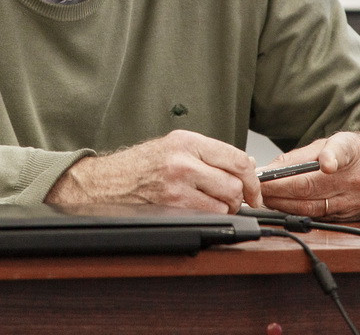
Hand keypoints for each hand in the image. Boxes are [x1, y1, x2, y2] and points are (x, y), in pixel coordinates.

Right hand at [45, 129, 262, 213]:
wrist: (105, 183)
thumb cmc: (137, 166)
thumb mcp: (173, 146)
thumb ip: (207, 154)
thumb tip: (245, 167)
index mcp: (186, 141)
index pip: (237, 157)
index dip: (253, 179)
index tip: (254, 190)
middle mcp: (183, 159)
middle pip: (234, 183)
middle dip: (238, 197)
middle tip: (231, 200)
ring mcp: (176, 184)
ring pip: (224, 203)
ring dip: (223, 209)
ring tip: (208, 204)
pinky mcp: (171, 206)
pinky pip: (207, 216)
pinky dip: (209, 218)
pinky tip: (195, 212)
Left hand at [258, 132, 359, 220]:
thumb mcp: (335, 142)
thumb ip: (302, 155)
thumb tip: (270, 169)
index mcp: (353, 153)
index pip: (342, 153)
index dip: (331, 158)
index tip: (326, 163)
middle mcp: (357, 179)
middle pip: (311, 187)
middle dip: (278, 189)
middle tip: (255, 187)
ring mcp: (354, 202)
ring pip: (311, 208)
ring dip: (282, 205)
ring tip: (261, 199)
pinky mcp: (349, 218)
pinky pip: (317, 217)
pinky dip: (295, 213)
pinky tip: (279, 208)